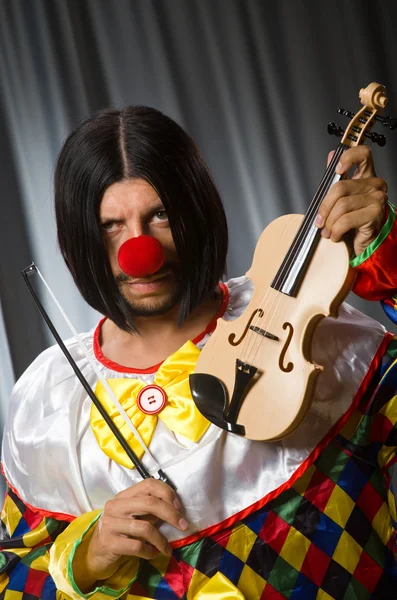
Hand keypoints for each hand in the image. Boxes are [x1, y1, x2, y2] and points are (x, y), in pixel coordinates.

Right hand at [73, 479, 187, 590]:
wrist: (97, 554)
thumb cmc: (122, 532)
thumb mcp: (136, 517)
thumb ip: (151, 510)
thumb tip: (176, 509)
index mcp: (124, 495)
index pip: (148, 484)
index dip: (167, 493)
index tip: (179, 507)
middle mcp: (116, 505)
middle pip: (149, 503)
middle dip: (171, 514)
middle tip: (184, 526)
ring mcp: (110, 523)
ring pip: (145, 527)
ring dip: (161, 540)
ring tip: (167, 549)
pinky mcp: (109, 542)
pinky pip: (137, 546)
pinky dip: (149, 552)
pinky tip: (153, 554)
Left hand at [315, 146, 387, 255]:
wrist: (364, 246)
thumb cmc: (352, 223)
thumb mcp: (340, 200)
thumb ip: (336, 179)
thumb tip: (331, 156)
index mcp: (367, 176)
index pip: (363, 154)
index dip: (348, 157)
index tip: (336, 170)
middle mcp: (375, 184)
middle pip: (340, 188)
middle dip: (325, 208)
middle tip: (320, 222)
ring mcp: (377, 198)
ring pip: (341, 206)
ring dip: (330, 223)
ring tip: (328, 232)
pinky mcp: (376, 213)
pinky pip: (346, 220)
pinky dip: (336, 231)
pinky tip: (336, 236)